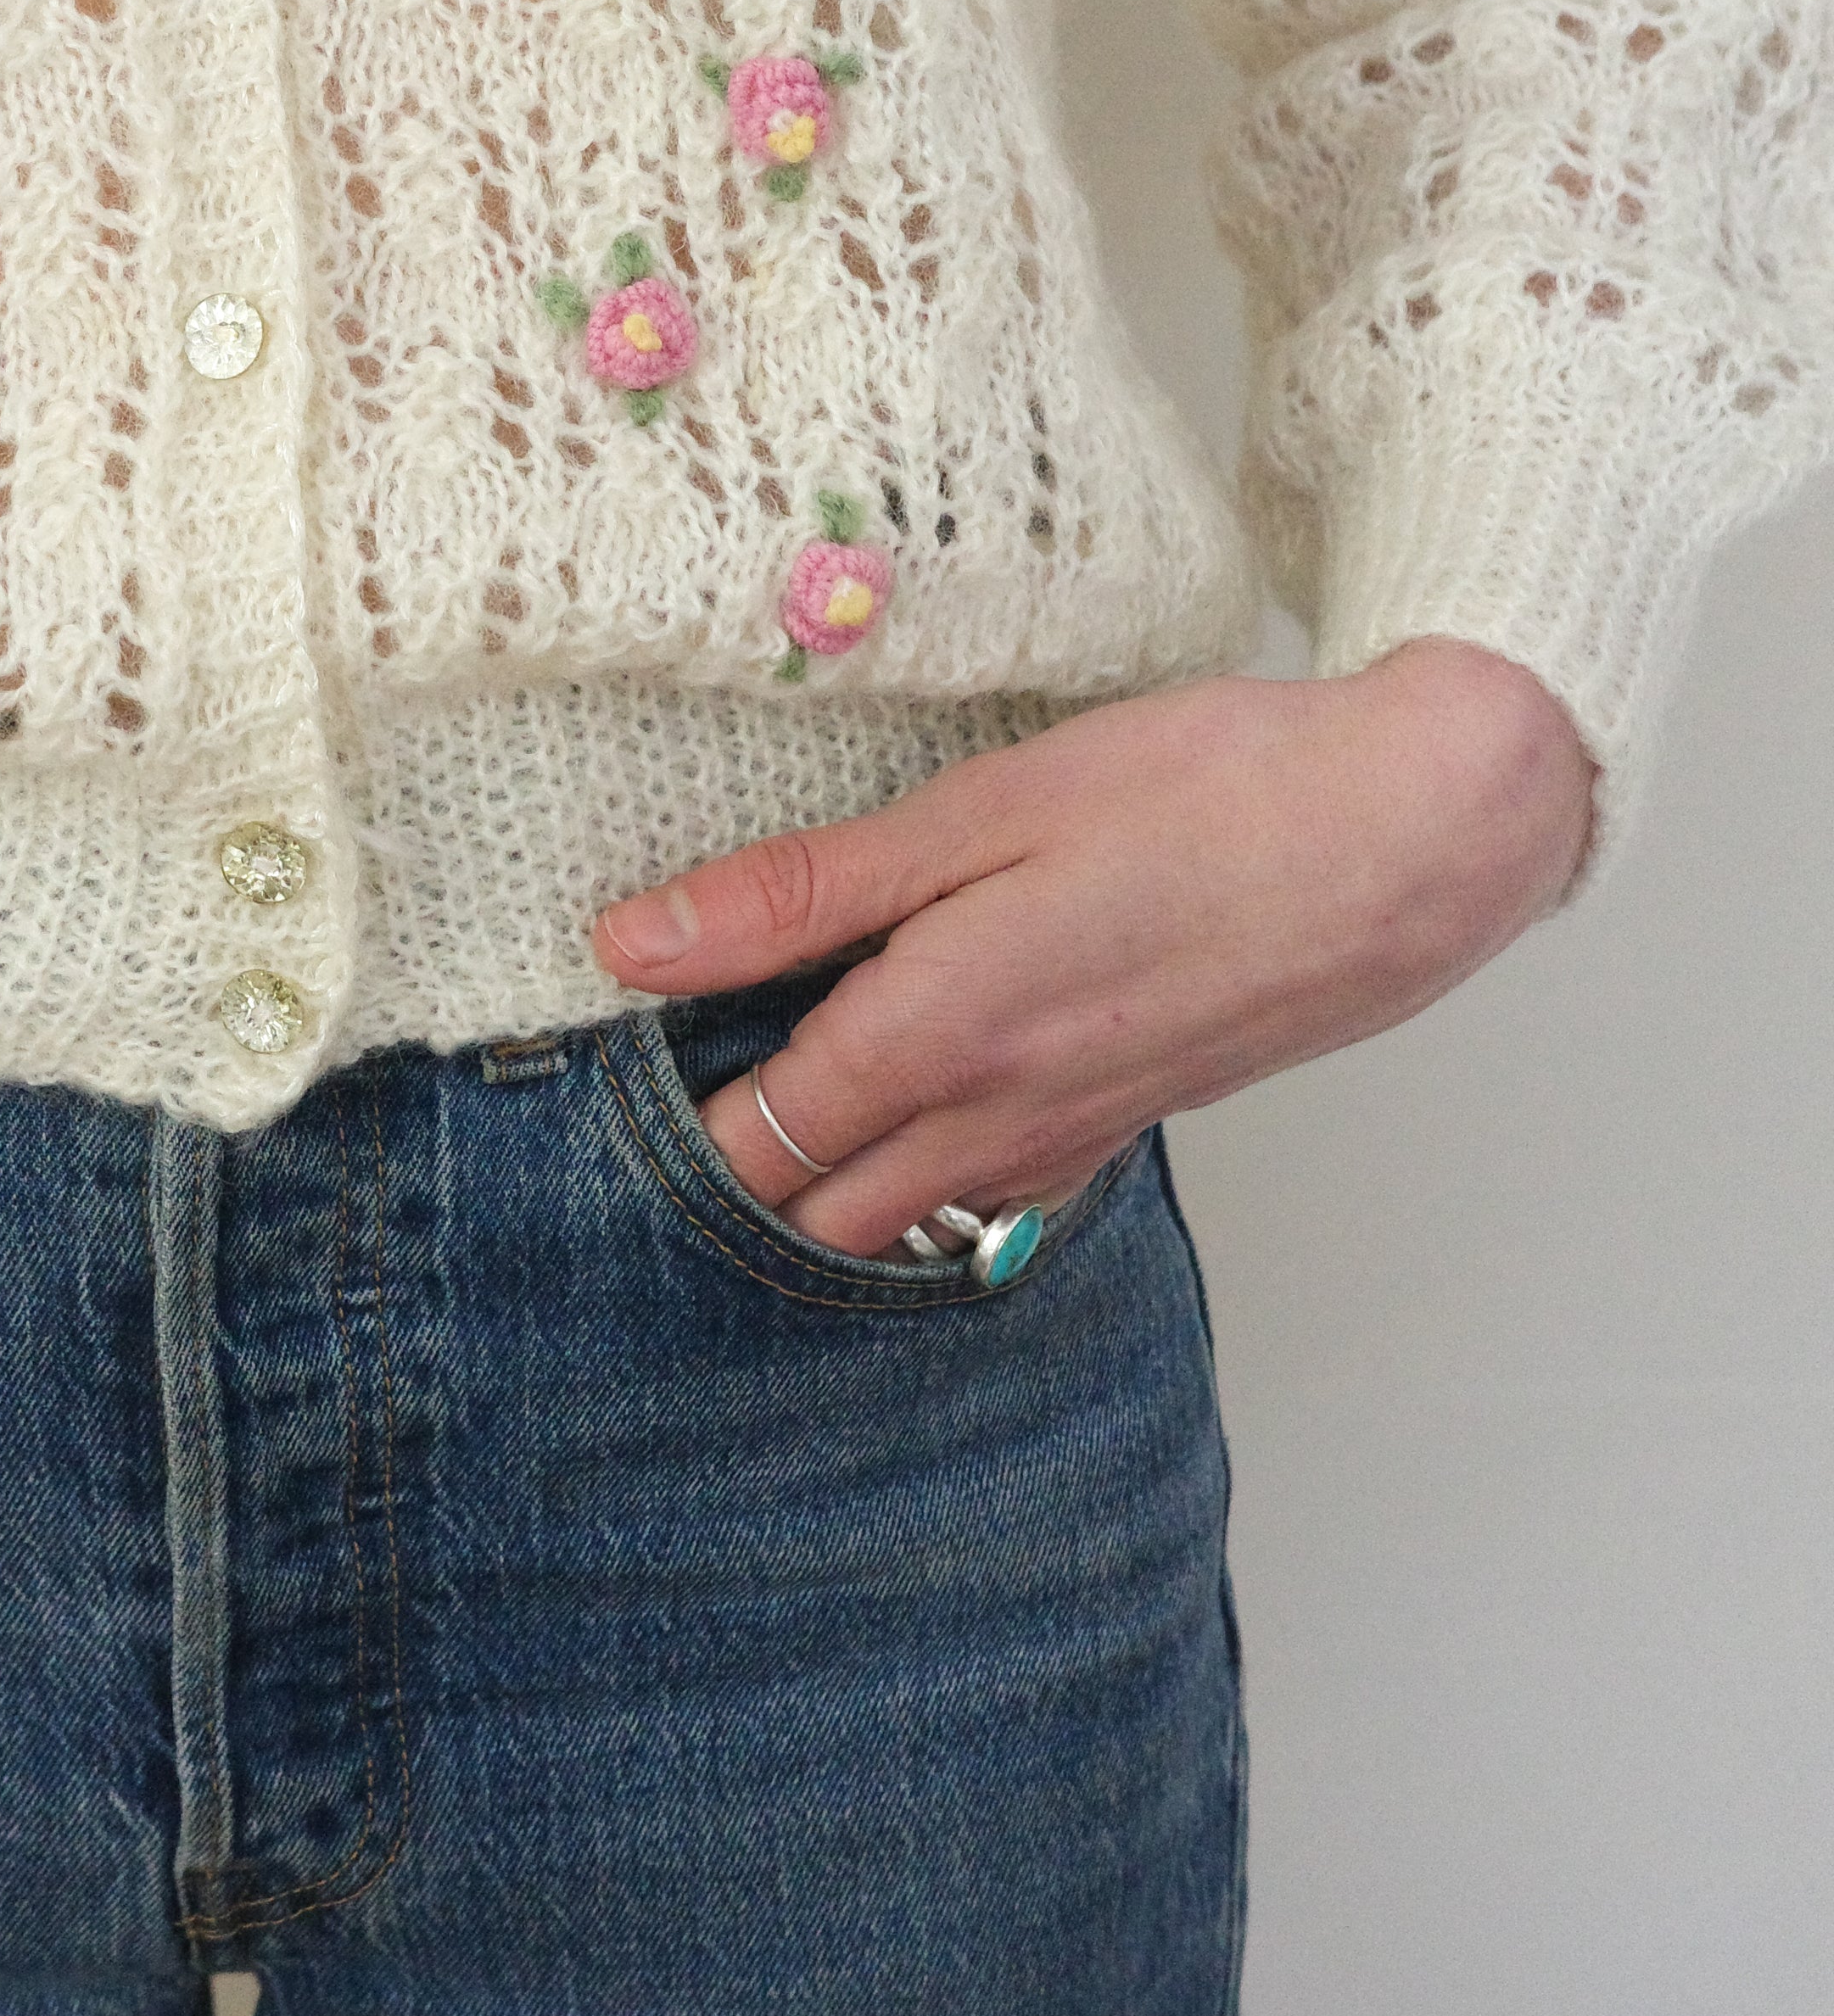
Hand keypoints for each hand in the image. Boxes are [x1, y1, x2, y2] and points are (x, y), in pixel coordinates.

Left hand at [591, 638, 1598, 1258]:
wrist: (1413, 837)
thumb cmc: (1206, 793)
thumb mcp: (978, 809)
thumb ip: (802, 890)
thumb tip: (634, 945)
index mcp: (940, 1033)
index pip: (751, 1136)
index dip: (666, 1117)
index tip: (603, 1076)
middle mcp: (1000, 1116)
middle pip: (816, 1210)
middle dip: (730, 1180)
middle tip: (662, 1102)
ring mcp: (1075, 1134)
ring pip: (908, 1222)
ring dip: (826, 1192)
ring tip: (764, 1110)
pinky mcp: (1135, 1120)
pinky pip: (1001, 1202)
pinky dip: (932, 1190)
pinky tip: (915, 1129)